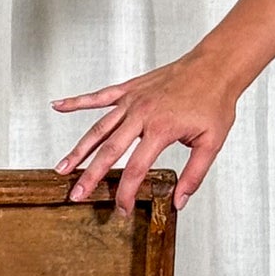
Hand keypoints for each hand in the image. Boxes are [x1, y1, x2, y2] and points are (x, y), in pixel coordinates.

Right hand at [51, 48, 248, 211]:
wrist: (216, 66)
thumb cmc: (215, 101)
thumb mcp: (211, 142)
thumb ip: (194, 175)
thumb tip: (179, 201)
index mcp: (160, 130)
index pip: (135, 169)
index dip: (125, 193)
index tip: (120, 209)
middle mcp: (141, 115)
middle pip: (108, 151)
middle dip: (90, 176)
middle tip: (76, 194)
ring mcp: (132, 101)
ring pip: (98, 128)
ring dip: (78, 149)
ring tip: (62, 168)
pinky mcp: (129, 89)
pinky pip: (99, 97)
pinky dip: (77, 102)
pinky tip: (58, 106)